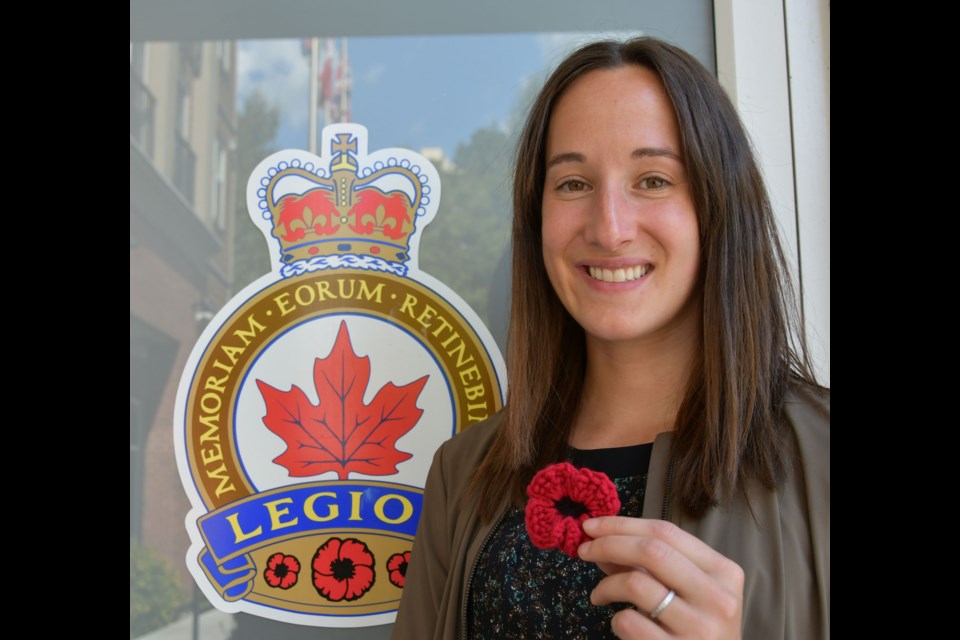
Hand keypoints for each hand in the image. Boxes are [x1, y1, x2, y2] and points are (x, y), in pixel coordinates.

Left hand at [578, 516, 743, 638]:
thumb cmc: (699, 631)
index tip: (592, 526)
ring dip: (606, 585)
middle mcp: (717, 597)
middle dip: (608, 544)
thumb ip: (648, 565)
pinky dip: (615, 619)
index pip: (666, 532)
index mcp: (724, 572)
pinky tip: (620, 624)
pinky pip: (630, 622)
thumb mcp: (685, 593)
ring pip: (637, 584)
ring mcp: (700, 628)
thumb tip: (601, 540)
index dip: (622, 524)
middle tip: (584, 550)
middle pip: (651, 550)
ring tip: (599, 595)